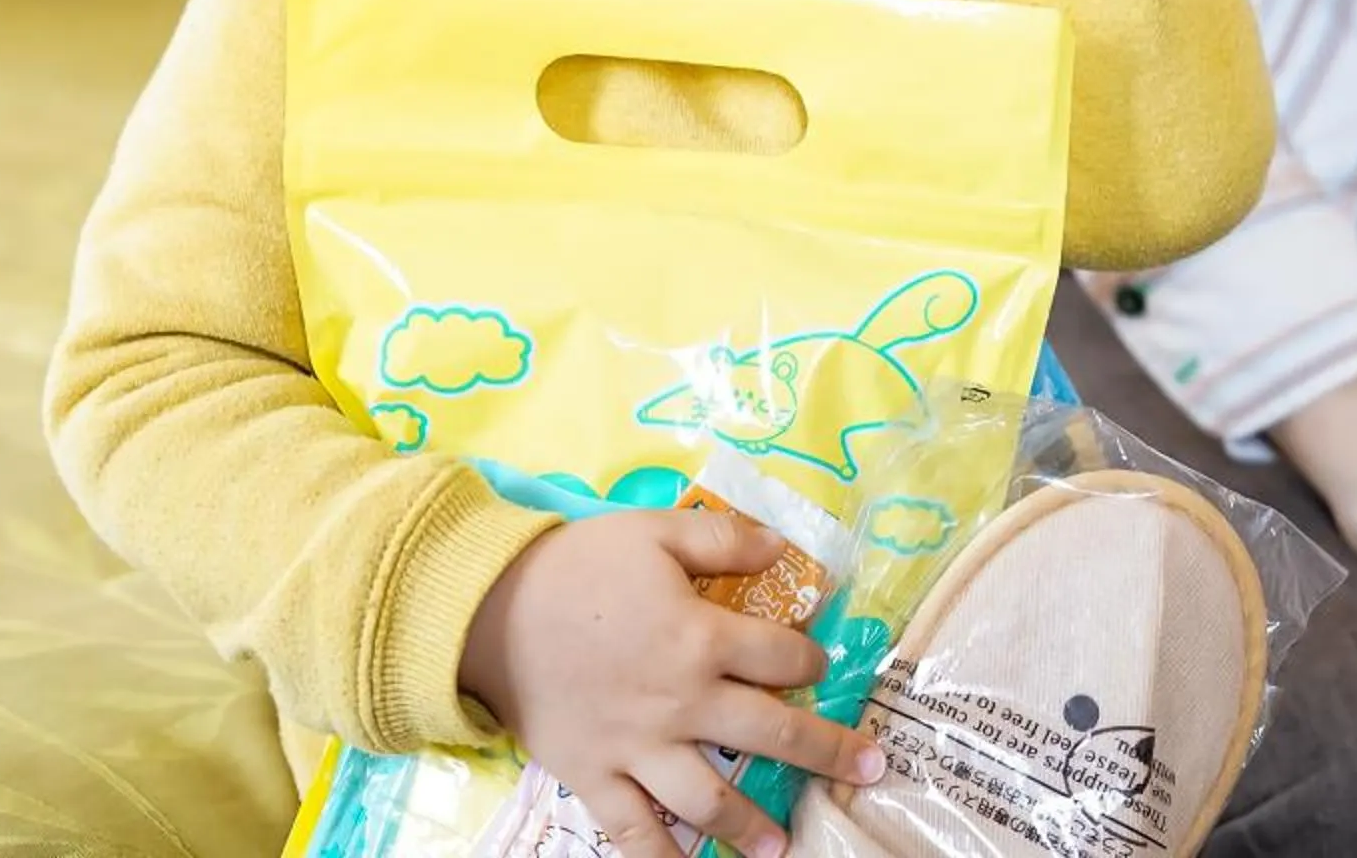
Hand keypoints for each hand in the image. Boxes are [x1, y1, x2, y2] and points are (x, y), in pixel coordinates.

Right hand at [460, 507, 881, 857]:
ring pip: (710, 799)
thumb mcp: (652, 531)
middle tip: (870, 768)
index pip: (780, 655)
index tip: (818, 659)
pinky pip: (633, 832)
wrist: (486, 609)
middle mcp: (682, 703)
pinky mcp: (596, 777)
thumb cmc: (574, 566)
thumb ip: (723, 539)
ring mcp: (639, 748)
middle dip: (828, 751)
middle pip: (771, 734)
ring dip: (752, 826)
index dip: (810, 655)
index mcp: (700, 638)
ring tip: (783, 846)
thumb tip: (785, 550)